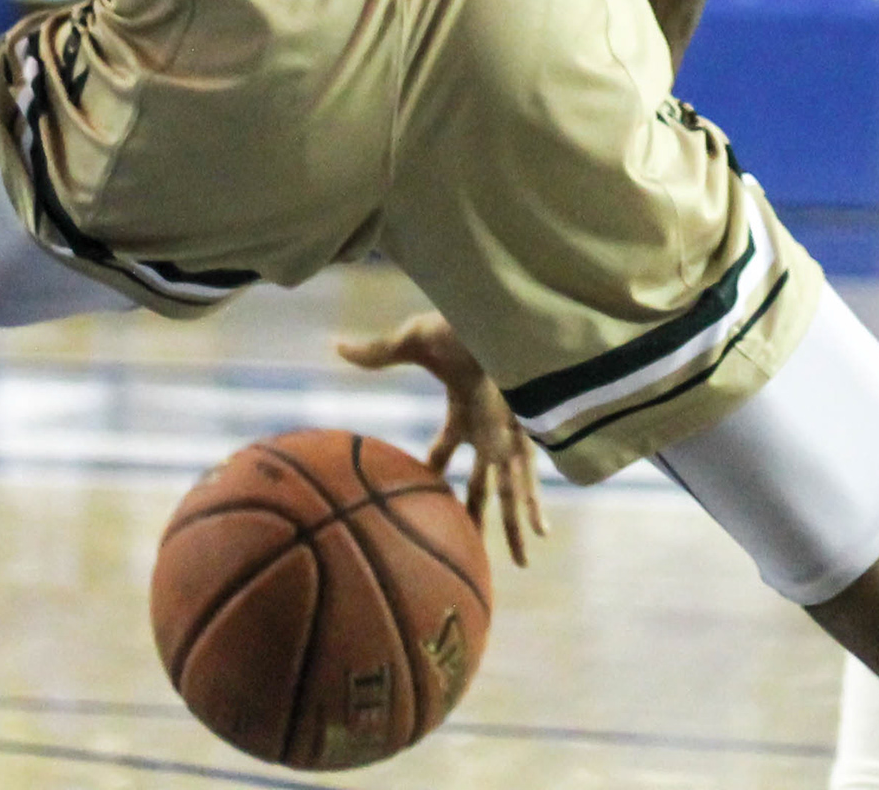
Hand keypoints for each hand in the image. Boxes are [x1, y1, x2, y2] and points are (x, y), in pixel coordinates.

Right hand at [338, 313, 544, 568]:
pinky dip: (534, 504)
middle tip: (474, 544)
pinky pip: (529, 477)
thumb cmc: (459, 320)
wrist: (500, 315)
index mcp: (464, 407)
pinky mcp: (525, 433)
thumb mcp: (412, 340)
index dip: (433, 469)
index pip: (445, 449)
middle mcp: (490, 427)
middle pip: (482, 483)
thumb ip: (377, 351)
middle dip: (477, 514)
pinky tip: (542, 533)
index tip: (425, 489)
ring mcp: (510, 433)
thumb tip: (335, 345)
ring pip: (511, 490)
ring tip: (522, 563)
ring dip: (515, 526)